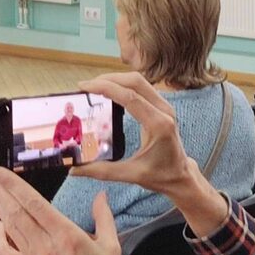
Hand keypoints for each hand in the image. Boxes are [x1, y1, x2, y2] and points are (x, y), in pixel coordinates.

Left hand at [0, 162, 120, 254]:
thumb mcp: (111, 247)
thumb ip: (104, 218)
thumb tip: (101, 195)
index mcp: (66, 235)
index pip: (34, 203)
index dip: (14, 185)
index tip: (0, 171)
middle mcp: (44, 245)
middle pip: (15, 211)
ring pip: (9, 227)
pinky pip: (4, 254)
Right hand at [75, 72, 230, 236]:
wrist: (181, 175)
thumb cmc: (160, 175)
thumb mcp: (131, 175)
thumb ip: (102, 171)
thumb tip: (74, 169)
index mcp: (159, 124)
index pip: (130, 97)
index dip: (106, 87)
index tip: (84, 86)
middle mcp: (164, 111)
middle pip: (136, 81)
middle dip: (109, 78)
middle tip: (86, 86)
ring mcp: (165, 106)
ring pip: (140, 81)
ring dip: (117, 79)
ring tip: (94, 87)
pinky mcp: (162, 107)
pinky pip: (143, 88)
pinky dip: (124, 85)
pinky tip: (109, 91)